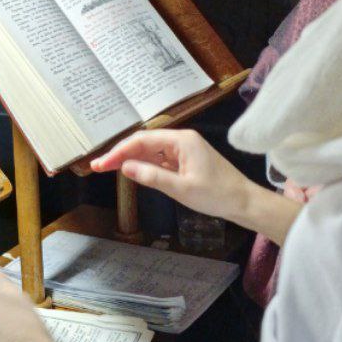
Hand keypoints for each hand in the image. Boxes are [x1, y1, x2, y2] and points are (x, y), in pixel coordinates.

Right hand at [91, 128, 254, 223]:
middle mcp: (182, 140)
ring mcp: (185, 150)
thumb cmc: (217, 195)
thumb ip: (152, 176)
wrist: (243, 201)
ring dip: (131, 159)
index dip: (119, 151)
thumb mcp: (181, 188)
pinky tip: (133, 172)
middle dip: (121, 154)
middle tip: (98, 167)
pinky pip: (161, 159)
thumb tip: (126, 167)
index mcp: (182, 140)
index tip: (101, 164)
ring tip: (108, 169)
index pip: (142, 140)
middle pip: (144, 143)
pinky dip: (145, 165)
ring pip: (151, 151)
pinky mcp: (187, 161)